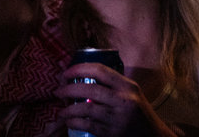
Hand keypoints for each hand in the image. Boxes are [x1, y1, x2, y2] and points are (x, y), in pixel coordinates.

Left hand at [55, 63, 176, 136]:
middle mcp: (123, 100)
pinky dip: (74, 122)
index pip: (100, 70)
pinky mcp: (112, 133)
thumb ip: (114, 84)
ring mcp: (117, 118)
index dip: (79, 68)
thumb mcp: (132, 94)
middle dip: (69, 88)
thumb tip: (84, 74)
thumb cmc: (139, 113)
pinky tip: (69, 121)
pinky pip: (87, 125)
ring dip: (69, 109)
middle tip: (58, 90)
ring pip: (86, 108)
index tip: (66, 72)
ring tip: (61, 110)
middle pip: (89, 89)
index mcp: (128, 86)